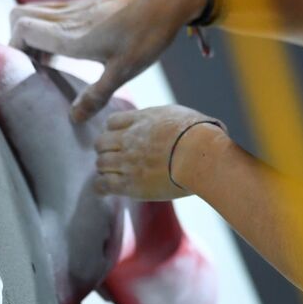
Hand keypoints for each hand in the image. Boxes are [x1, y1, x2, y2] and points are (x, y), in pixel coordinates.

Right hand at [9, 0, 205, 121]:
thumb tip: (73, 118)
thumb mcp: (125, 69)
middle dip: (17, 41)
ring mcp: (77, 8)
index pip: (22, 28)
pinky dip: (48, 28)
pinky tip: (67, 49)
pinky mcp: (88, 5)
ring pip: (36, 12)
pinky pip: (54, 12)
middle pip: (20, 16)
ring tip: (48, 63)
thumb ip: (97, 94)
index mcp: (72, 34)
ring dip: (32, 34)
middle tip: (32, 68)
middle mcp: (68, 17)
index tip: (23, 71)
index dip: (13, 48)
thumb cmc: (149, 33)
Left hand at [94, 105, 226, 199]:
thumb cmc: (200, 134)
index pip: (111, 122)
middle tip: (116, 158)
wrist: (201, 155)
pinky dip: (102, 186)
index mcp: (142, 119)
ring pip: (101, 163)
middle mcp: (130, 138)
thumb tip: (172, 122)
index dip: (114, 131)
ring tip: (116, 174)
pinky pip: (102, 184)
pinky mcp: (130, 184)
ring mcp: (128, 161)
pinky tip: (108, 188)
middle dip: (106, 149)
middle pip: (101, 143)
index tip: (120, 139)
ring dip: (106, 168)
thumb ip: (165, 119)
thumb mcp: (180, 115)